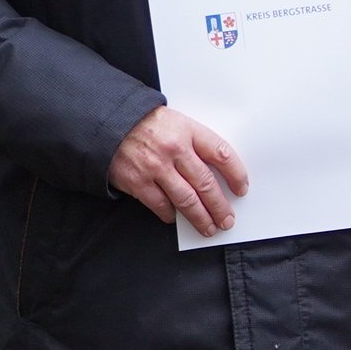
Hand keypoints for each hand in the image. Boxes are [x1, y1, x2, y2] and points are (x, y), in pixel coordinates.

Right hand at [107, 106, 245, 231]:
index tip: (241, 189)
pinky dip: (170, 215)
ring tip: (209, 227)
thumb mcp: (177, 122)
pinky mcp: (138, 182)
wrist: (109, 122)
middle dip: (220, 206)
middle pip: (206, 184)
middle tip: (227, 219)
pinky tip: (176, 218)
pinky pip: (160, 204)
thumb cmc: (147, 123)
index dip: (236, 174)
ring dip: (201, 217)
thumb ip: (195, 143)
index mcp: (188, 130)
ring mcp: (155, 167)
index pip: (222, 154)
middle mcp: (174, 149)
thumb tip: (217, 171)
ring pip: (187, 200)